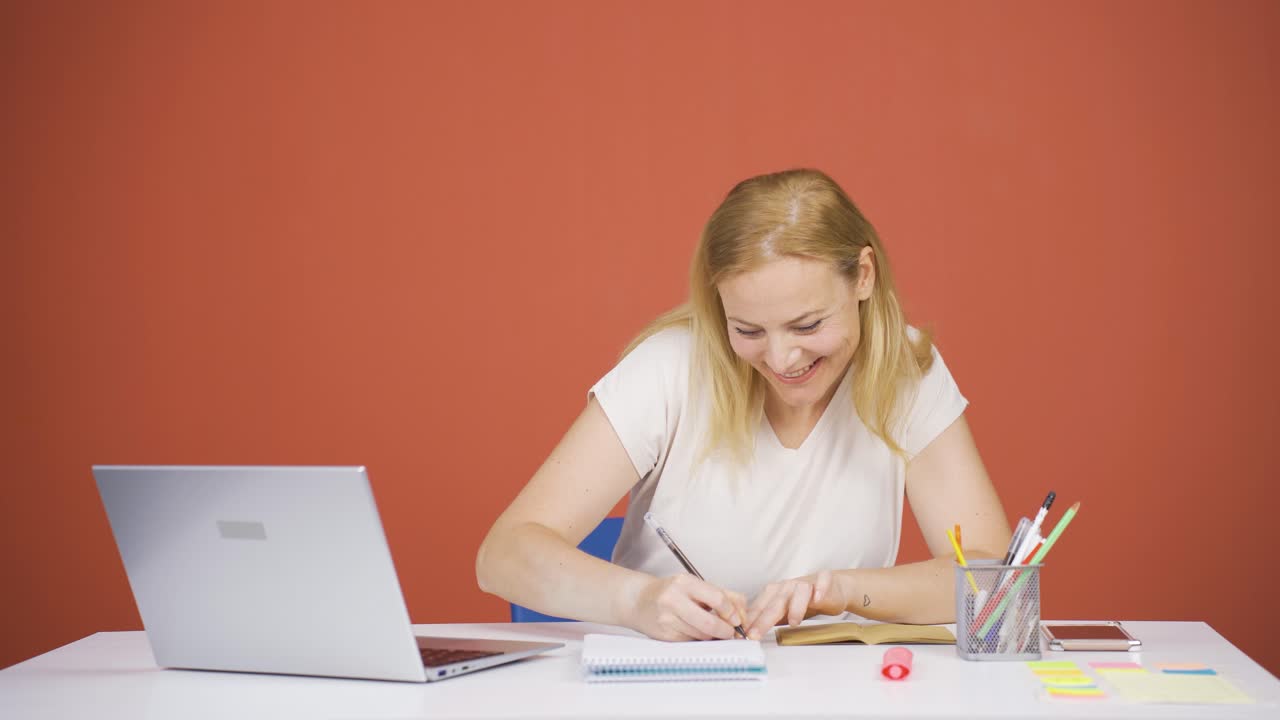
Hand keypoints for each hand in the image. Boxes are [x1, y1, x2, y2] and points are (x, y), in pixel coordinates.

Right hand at [623, 574, 748, 641]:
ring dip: (713, 636)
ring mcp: (667, 619)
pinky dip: (699, 639)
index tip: (737, 619)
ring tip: (712, 630)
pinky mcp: (664, 636)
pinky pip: (691, 642)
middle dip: (726, 631)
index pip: (718, 599)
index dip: (732, 612)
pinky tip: (696, 632)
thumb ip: (723, 594)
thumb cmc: (671, 592)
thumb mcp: (695, 585)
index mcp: (684, 582)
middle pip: (710, 623)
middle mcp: (673, 599)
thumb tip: (743, 612)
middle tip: (731, 632)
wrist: (639, 601)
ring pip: (702, 636)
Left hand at [743, 570, 848, 639]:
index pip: (761, 607)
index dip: (751, 621)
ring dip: (796, 606)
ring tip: (793, 623)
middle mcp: (788, 586)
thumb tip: (749, 634)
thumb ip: (769, 619)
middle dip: (765, 619)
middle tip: (756, 634)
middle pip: (776, 602)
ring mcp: (806, 582)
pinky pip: (823, 581)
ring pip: (799, 591)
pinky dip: (821, 588)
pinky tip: (818, 597)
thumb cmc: (804, 600)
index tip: (743, 635)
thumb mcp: (784, 611)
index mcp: (775, 592)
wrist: (832, 586)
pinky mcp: (825, 580)